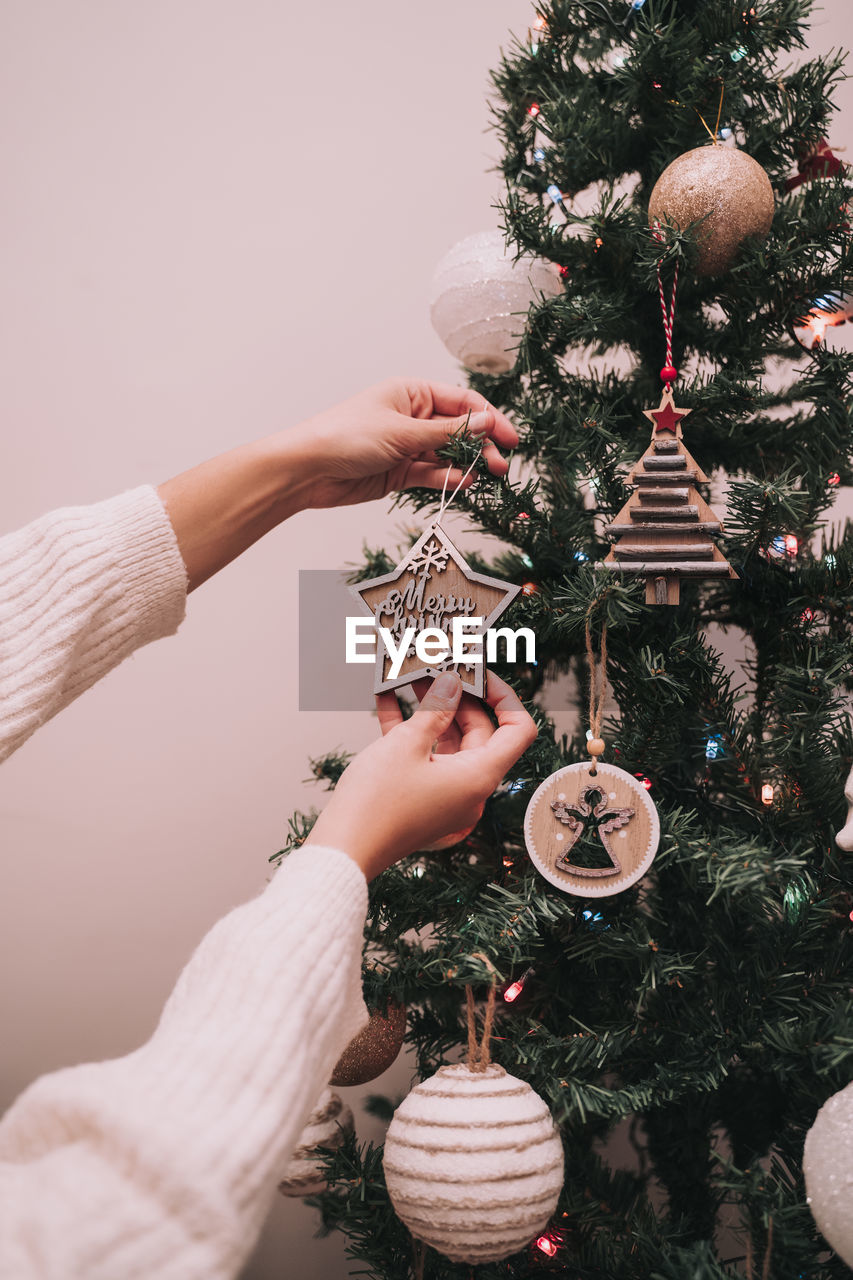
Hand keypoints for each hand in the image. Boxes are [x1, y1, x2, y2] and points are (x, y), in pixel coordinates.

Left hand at [286, 378, 518, 508]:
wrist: (308, 469)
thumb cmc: (346, 436)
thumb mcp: (402, 431)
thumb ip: (446, 432)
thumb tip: (485, 424)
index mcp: (411, 393)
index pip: (462, 402)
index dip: (489, 418)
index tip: (510, 437)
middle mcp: (412, 417)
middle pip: (459, 429)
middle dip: (482, 445)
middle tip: (502, 464)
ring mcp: (407, 445)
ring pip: (448, 453)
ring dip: (468, 464)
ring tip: (488, 475)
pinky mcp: (400, 472)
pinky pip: (432, 473)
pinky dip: (448, 478)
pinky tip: (463, 483)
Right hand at [305, 671, 537, 880]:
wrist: (343, 849)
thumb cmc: (376, 803)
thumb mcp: (407, 744)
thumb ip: (435, 709)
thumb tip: (453, 682)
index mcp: (479, 776)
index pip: (517, 730)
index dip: (504, 697)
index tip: (479, 676)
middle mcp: (470, 787)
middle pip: (480, 732)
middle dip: (457, 696)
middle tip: (437, 667)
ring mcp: (447, 793)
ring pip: (449, 741)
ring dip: (431, 709)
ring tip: (411, 676)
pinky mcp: (423, 796)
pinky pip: (426, 755)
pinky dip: (411, 729)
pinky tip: (388, 699)